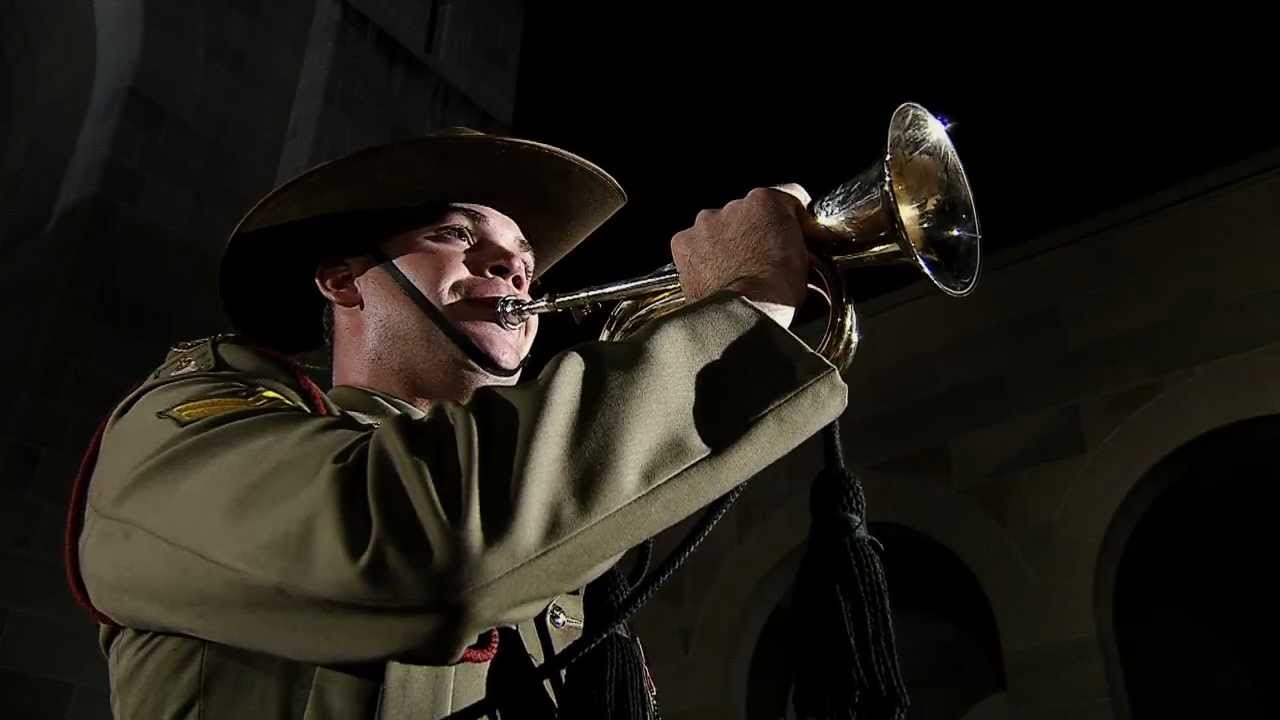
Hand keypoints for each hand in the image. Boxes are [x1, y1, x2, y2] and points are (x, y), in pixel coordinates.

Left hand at [670, 184, 813, 322]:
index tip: (792, 235)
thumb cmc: (776, 290)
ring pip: (717, 228)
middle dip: (755, 233)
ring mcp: (705, 224)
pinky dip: (701, 257)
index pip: (783, 200)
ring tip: (736, 272)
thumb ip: (796, 240)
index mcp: (766, 202)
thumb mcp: (804, 259)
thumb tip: (794, 247)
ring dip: (727, 244)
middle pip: (747, 214)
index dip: (791, 220)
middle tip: (762, 261)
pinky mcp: (684, 244)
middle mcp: (732, 206)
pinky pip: (693, 244)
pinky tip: (713, 274)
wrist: (744, 313)